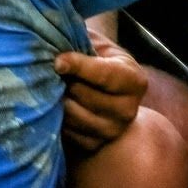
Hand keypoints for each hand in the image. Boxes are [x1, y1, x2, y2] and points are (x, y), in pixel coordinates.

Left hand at [56, 31, 145, 154]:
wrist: (97, 87)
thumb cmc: (93, 57)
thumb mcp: (94, 43)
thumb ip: (81, 42)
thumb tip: (58, 51)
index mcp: (134, 80)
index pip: (105, 75)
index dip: (78, 65)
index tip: (57, 61)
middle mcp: (128, 110)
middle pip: (85, 95)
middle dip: (64, 81)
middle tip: (52, 71)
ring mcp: (112, 131)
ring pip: (73, 115)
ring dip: (57, 99)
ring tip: (55, 86)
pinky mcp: (94, 145)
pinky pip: (68, 132)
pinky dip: (57, 117)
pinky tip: (57, 103)